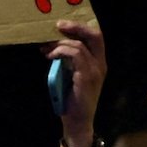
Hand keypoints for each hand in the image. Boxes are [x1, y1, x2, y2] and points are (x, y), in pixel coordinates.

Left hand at [43, 20, 107, 146]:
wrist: (77, 121)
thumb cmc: (71, 99)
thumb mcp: (70, 75)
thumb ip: (67, 60)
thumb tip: (53, 44)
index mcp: (98, 62)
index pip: (96, 36)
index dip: (81, 26)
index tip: (62, 25)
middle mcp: (100, 64)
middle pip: (95, 35)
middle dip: (76, 26)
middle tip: (57, 25)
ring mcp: (95, 70)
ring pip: (80, 45)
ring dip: (60, 43)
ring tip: (46, 47)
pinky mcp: (87, 77)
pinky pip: (76, 55)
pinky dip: (61, 52)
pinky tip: (51, 56)